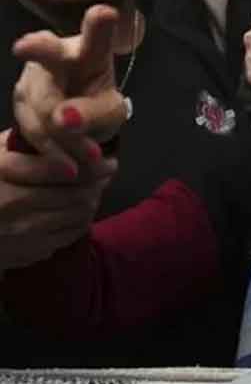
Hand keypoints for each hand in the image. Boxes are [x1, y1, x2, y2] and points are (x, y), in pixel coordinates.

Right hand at [0, 129, 116, 271]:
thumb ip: (24, 141)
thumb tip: (66, 132)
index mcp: (0, 171)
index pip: (59, 168)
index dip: (89, 163)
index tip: (104, 157)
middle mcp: (9, 204)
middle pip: (75, 192)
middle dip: (98, 179)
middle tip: (107, 168)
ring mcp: (20, 232)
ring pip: (78, 213)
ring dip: (93, 198)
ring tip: (95, 186)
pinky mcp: (28, 251)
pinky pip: (71, 233)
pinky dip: (82, 218)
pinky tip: (79, 207)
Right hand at [12, 5, 127, 170]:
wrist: (75, 122)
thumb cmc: (97, 106)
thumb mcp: (108, 112)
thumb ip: (92, 113)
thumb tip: (63, 118)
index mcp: (91, 51)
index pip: (96, 35)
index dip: (98, 25)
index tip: (105, 14)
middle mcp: (56, 53)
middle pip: (46, 51)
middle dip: (37, 48)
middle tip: (25, 46)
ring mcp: (33, 75)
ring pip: (41, 105)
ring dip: (64, 136)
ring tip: (90, 156)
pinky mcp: (20, 101)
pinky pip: (32, 127)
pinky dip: (52, 149)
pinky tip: (69, 164)